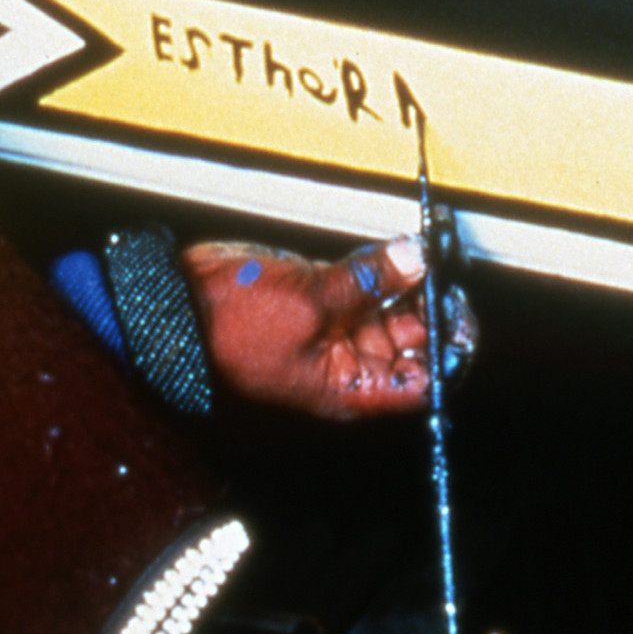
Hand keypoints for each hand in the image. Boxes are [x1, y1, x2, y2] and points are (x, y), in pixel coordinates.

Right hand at [181, 236, 474, 422]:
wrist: (173, 304)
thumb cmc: (228, 327)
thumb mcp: (309, 301)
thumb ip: (366, 281)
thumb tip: (414, 260)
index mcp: (349, 386)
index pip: (421, 382)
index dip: (449, 350)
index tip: (458, 308)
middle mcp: (347, 364)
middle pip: (412, 343)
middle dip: (432, 306)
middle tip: (445, 268)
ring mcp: (331, 330)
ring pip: (391, 310)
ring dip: (410, 281)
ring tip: (425, 250)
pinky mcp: (317, 298)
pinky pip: (363, 285)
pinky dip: (382, 266)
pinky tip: (398, 246)